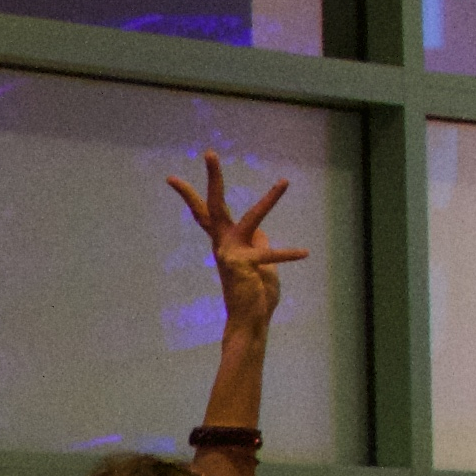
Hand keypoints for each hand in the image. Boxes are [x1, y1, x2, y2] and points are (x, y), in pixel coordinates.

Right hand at [164, 149, 310, 334]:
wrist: (249, 322)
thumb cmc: (255, 295)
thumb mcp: (260, 264)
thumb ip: (259, 245)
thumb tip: (261, 233)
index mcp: (224, 242)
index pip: (204, 214)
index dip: (188, 195)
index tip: (171, 178)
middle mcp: (223, 244)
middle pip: (214, 206)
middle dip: (213, 179)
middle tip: (209, 153)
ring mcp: (231, 253)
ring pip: (251, 219)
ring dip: (270, 200)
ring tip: (285, 181)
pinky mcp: (244, 265)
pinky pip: (269, 256)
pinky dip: (287, 255)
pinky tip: (304, 253)